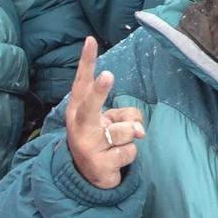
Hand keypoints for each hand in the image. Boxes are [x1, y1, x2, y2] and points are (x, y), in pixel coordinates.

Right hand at [65, 37, 144, 189]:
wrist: (87, 176)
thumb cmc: (101, 138)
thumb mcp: (112, 121)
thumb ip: (128, 116)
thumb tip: (139, 131)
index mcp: (79, 108)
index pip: (82, 82)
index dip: (86, 61)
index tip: (90, 41)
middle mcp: (79, 124)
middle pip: (91, 104)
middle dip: (100, 90)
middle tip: (107, 75)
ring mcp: (87, 145)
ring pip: (125, 131)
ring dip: (128, 138)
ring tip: (114, 145)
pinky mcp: (99, 164)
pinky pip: (129, 151)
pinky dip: (128, 155)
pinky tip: (115, 159)